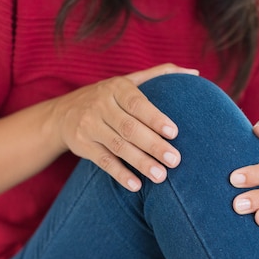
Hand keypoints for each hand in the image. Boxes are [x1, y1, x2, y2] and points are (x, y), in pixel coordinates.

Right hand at [54, 64, 198, 191]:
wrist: (63, 113)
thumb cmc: (108, 97)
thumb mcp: (128, 81)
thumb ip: (160, 74)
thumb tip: (195, 73)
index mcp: (116, 88)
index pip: (137, 103)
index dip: (154, 117)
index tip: (174, 132)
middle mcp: (101, 105)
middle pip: (129, 128)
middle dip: (153, 145)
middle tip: (175, 160)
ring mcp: (90, 126)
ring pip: (118, 146)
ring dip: (140, 162)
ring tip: (161, 176)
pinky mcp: (83, 146)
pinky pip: (103, 161)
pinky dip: (119, 174)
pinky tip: (136, 185)